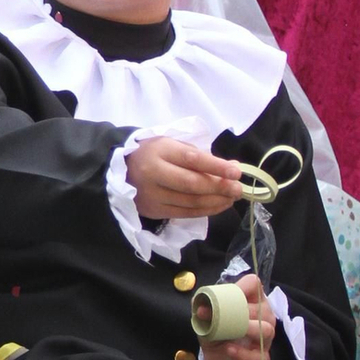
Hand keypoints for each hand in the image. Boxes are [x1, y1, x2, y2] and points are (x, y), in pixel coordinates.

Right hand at [126, 136, 242, 220]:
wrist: (122, 171)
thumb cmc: (154, 154)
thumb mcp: (173, 145)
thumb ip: (201, 156)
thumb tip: (232, 168)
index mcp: (160, 151)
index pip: (192, 159)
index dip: (216, 167)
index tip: (236, 172)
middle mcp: (154, 174)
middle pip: (192, 184)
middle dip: (219, 187)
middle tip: (238, 189)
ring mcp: (153, 195)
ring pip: (191, 202)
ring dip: (216, 201)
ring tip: (232, 198)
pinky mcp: (154, 211)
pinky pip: (185, 213)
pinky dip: (206, 210)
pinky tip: (219, 205)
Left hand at [201, 272, 278, 359]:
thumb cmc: (218, 335)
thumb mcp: (206, 320)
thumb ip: (202, 310)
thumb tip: (199, 305)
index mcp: (251, 301)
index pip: (254, 284)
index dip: (244, 286)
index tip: (230, 293)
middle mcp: (263, 317)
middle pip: (261, 309)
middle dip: (240, 310)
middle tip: (220, 316)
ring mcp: (265, 338)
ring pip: (266, 329)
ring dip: (248, 329)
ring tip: (230, 332)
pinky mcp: (262, 357)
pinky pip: (258, 355)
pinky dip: (243, 353)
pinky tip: (229, 349)